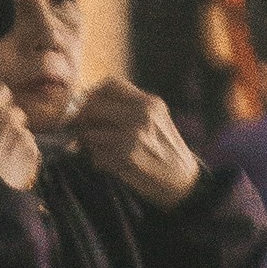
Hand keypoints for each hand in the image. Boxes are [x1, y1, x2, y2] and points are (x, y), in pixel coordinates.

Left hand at [71, 79, 198, 208]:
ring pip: (89, 133)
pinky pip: (95, 156)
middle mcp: (142, 114)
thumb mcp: (154, 121)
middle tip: (84, 132)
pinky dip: (100, 163)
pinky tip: (114, 165)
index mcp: (149, 103)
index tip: (89, 108)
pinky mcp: (126, 157)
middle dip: (83, 120)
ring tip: (105, 151)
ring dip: (90, 145)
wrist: (184, 183)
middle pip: (93, 106)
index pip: (109, 84)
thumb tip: (82, 104)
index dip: (93, 95)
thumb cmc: (165, 152)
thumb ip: (127, 109)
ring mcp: (133, 135)